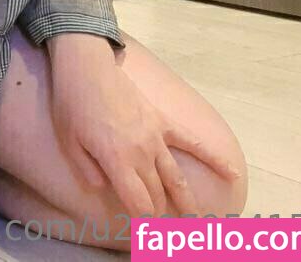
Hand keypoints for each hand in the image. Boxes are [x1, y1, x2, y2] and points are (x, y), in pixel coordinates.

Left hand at [47, 37, 241, 218]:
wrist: (87, 67)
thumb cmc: (72, 104)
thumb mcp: (68, 141)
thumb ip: (87, 170)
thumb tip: (103, 190)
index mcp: (117, 161)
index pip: (138, 203)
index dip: (143, 223)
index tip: (147, 235)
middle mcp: (141, 154)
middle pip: (158, 194)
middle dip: (162, 216)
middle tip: (168, 233)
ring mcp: (156, 138)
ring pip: (177, 178)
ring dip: (189, 202)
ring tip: (199, 223)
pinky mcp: (162, 122)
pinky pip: (193, 142)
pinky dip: (214, 158)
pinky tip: (231, 173)